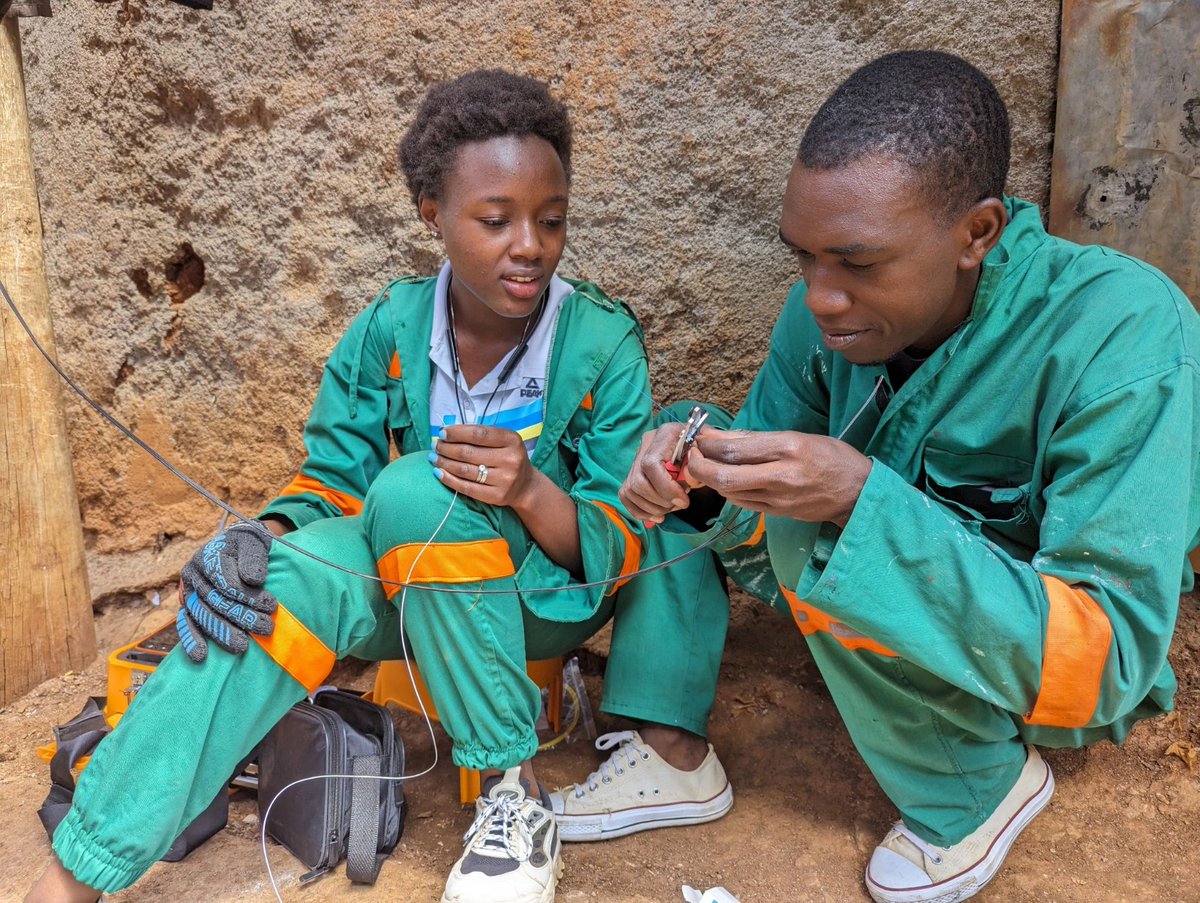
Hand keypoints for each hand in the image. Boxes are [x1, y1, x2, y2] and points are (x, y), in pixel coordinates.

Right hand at [176, 520, 277, 662]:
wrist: (237, 546)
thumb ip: (253, 558)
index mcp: (208, 555)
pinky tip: (200, 656)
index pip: (225, 581)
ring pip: (202, 615)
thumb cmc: (249, 545)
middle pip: (215, 601)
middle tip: (266, 628)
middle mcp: (194, 574)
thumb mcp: (255, 543)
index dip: (247, 595)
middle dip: (241, 617)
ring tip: (242, 646)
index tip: (271, 605)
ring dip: (222, 632)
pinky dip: (192, 639)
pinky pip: (186, 623)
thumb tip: (253, 580)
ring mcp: (189, 591)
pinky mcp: (189, 606)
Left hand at [430, 424, 538, 508]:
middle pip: (468, 452)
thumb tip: (447, 433)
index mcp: (512, 440)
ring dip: (444, 463)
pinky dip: (449, 479)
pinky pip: (466, 488)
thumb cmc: (507, 457)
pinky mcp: (496, 496)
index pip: (478, 434)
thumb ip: (481, 435)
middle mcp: (510, 460)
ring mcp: (504, 479)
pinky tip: (439, 473)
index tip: (442, 433)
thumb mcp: (503, 441)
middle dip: (446, 448)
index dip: (457, 433)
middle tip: (435, 446)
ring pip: (465, 470)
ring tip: (434, 458)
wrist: (525, 486)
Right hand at [618, 422, 704, 524]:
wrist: (698, 446)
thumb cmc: (704, 451)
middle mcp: (647, 444)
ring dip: (651, 508)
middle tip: (678, 506)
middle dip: (659, 501)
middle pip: (638, 481)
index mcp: (665, 434)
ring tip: (670, 508)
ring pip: (630, 490)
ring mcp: (637, 458)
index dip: (665, 488)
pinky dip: (639, 510)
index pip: (651, 464)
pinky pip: (625, 495)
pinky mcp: (633, 472)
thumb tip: (687, 482)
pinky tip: (656, 516)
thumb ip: (700, 466)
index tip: (683, 501)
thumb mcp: (708, 455)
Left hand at [687, 429, 871, 526]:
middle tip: (693, 457)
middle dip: (699, 467)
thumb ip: (755, 438)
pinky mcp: (776, 513)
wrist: (857, 493)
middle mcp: (781, 475)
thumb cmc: (830, 457)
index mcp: (787, 449)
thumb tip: (717, 434)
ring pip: (728, 492)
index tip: (700, 439)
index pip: (734, 449)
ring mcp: (778, 498)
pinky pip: (741, 502)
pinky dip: (728, 490)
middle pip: (724, 476)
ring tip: (708, 466)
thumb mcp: (797, 437)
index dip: (708, 445)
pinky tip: (728, 480)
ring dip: (711, 479)